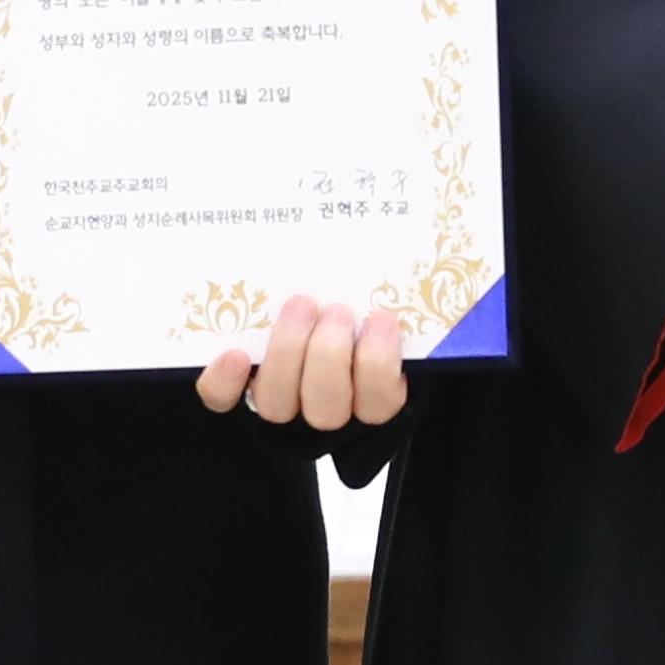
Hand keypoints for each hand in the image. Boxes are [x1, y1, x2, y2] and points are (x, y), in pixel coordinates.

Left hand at [198, 294, 411, 429]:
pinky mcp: (236, 395)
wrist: (307, 314)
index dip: (380, 367)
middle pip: (327, 409)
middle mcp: (325, 409)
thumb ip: (395, 297)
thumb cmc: (357, 309)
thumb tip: (441, 255)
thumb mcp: (381, 306)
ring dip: (289, 354)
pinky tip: (236, 354)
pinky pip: (224, 401)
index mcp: (371, 396)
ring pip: (279, 405)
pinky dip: (226, 382)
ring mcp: (280, 404)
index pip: (380, 404)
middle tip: (338, 311)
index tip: (383, 320)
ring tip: (302, 304)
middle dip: (331, 356)